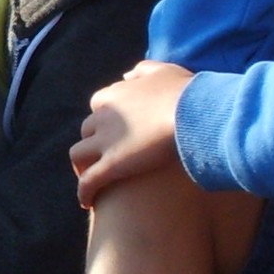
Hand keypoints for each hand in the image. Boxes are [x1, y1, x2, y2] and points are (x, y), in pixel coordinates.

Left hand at [72, 57, 193, 204]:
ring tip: (93, 181)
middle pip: (88, 131)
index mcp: (111, 95)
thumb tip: (127, 76)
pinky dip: (84, 191)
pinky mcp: (112, 165)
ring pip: (79, 154)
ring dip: (82, 167)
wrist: (195, 113)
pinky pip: (89, 181)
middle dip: (94, 143)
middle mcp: (102, 117)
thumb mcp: (162, 71)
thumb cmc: (186, 93)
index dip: (107, 121)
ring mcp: (105, 142)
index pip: (99, 108)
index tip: (119, 133)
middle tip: (108, 158)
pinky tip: (87, 202)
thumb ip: (142, 71)